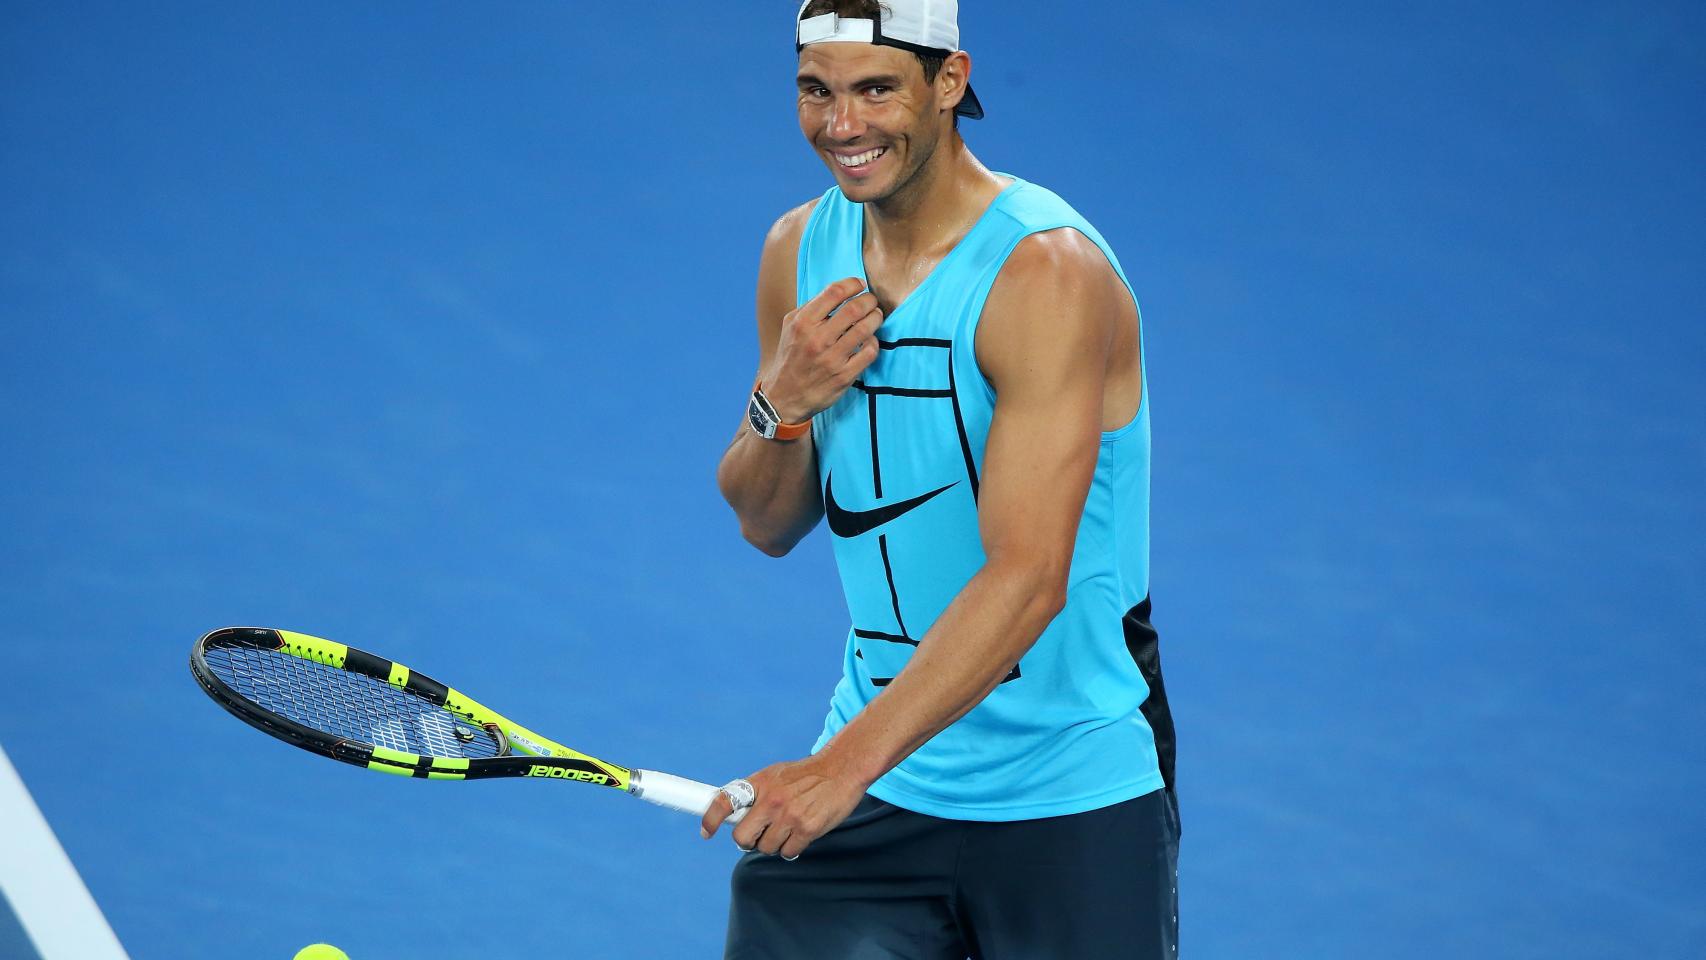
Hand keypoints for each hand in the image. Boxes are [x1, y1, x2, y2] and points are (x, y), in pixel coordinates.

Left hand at [700, 751, 869, 859]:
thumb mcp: (775, 775)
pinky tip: (800, 833)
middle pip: (742, 837)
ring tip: (788, 828)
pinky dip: (791, 848)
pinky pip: (788, 852)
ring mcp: (789, 816)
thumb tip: (733, 813)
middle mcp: (771, 800)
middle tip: (759, 835)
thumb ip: (756, 793)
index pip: (725, 801)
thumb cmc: (806, 775)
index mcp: (760, 783)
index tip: (706, 831)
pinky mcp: (807, 829)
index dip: (711, 818)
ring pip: (766, 848)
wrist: (842, 769)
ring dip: (774, 844)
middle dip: (748, 841)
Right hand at [760, 277, 882, 423]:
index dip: (852, 284)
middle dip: (869, 300)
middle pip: (854, 308)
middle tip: (872, 301)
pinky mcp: (844, 376)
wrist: (784, 396)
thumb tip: (840, 291)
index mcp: (802, 323)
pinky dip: (874, 342)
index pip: (834, 292)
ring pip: (865, 329)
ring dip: (876, 318)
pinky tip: (869, 340)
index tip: (859, 284)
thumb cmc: (791, 357)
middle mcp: (817, 339)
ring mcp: (832, 359)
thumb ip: (811, 308)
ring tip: (875, 316)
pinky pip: (869, 352)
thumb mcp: (790, 327)